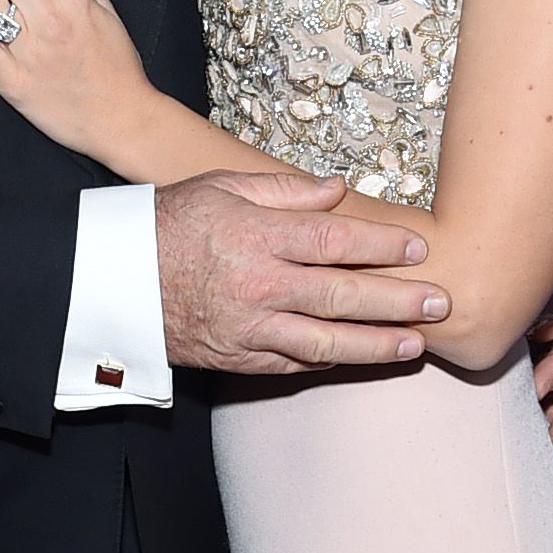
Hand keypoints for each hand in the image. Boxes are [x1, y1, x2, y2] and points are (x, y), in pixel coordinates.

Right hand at [157, 169, 451, 376]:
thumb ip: (284, 191)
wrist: (111, 281)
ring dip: (377, 344)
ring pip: (326, 341)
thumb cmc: (167, 225)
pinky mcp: (239, 358)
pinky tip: (363, 358)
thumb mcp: (221, 188)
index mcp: (256, 236)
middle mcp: (258, 285)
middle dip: (398, 300)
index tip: (419, 248)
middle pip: (342, 294)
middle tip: (440, 302)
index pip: (335, 241)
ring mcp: (249, 328)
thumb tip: (338, 190)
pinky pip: (295, 364)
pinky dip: (333, 363)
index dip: (382, 245)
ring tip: (416, 343)